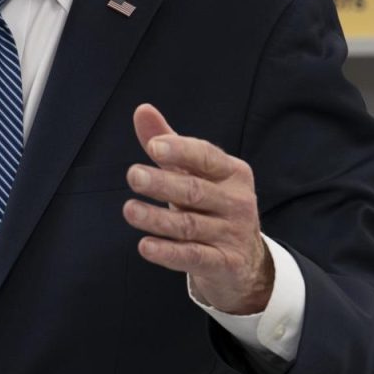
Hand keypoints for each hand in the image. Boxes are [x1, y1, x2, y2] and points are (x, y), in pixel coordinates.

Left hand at [123, 103, 274, 314]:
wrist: (244, 262)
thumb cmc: (211, 207)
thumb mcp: (195, 174)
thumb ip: (169, 144)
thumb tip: (142, 110)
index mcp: (232, 172)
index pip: (206, 157)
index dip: (181, 151)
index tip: (154, 147)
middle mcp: (237, 201)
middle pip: (195, 190)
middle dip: (163, 183)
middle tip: (133, 175)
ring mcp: (233, 234)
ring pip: (190, 225)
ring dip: (157, 218)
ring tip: (129, 209)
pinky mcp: (226, 264)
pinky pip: (194, 256)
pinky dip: (169, 253)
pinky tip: (145, 246)